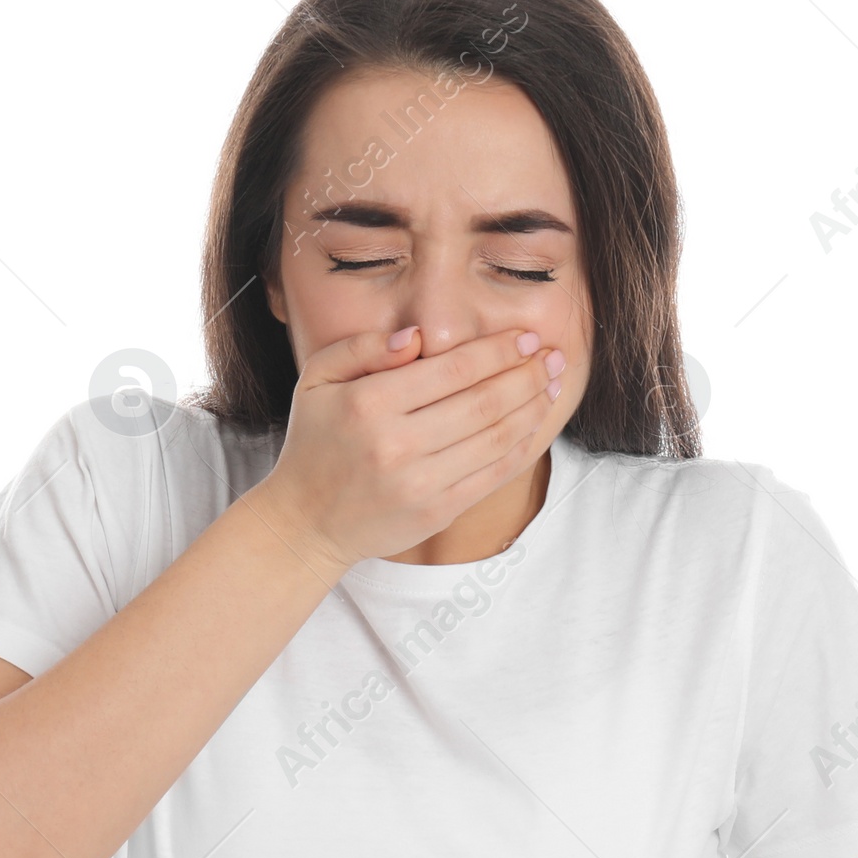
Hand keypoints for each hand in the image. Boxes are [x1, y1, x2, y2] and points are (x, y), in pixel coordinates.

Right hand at [256, 326, 566, 572]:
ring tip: (551, 384)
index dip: (498, 350)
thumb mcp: (318, 380)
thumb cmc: (315, 442)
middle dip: (527, 374)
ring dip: (532, 408)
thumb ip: (362, 348)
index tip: (526, 337)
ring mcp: (419, 483)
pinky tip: (534, 424)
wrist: (305, 520)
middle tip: (551, 356)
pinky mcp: (436, 512)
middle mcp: (396, 445)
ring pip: (495, 438)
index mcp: (368, 405)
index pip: (453, 369)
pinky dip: (521, 447)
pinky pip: (492, 475)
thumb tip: (417, 337)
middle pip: (483, 402)